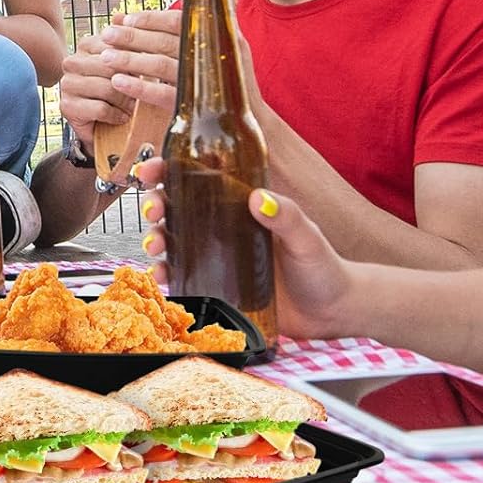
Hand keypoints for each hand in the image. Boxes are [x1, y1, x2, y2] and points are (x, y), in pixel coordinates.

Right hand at [61, 10, 179, 144]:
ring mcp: (67, 84)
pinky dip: (116, 115)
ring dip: (126, 101)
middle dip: (132, 81)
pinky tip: (122, 117)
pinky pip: (100, 108)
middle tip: (144, 93)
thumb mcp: (127, 64)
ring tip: (133, 106)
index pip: (115, 45)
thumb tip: (120, 15)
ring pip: (107, 88)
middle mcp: (72, 62)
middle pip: (111, 67)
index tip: (148, 69)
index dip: (136, 58)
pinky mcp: (67, 106)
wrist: (103, 124)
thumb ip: (125, 40)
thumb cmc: (118, 90)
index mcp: (86, 45)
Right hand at [132, 158, 352, 340]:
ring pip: (172, 240)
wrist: (333, 312)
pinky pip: (182, 276)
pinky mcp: (215, 286)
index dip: (166, 170)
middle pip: (175, 207)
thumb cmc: (323, 267)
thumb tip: (258, 198)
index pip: (196, 178)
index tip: (149, 170)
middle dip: (154, 205)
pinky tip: (162, 277)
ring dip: (155, 240)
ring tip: (155, 248)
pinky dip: (165, 275)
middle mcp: (221, 227)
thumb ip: (287, 216)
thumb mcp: (307, 236)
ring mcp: (216, 257)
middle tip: (153, 212)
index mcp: (238, 205)